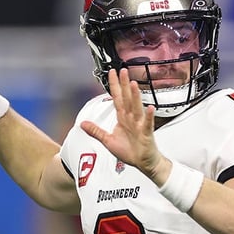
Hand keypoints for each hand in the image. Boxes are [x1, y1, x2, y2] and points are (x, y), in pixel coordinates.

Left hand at [80, 68, 170, 183]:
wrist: (143, 162)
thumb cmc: (129, 151)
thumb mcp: (108, 140)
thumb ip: (96, 131)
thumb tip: (83, 124)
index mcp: (122, 118)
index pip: (117, 98)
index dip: (114, 86)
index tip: (112, 73)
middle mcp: (131, 118)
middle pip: (127, 98)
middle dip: (124, 84)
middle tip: (123, 71)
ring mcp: (139, 124)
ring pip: (137, 107)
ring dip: (135, 96)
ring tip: (133, 84)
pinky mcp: (146, 133)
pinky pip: (147, 123)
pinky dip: (148, 116)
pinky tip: (149, 107)